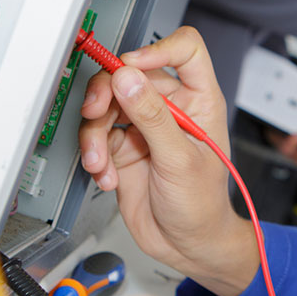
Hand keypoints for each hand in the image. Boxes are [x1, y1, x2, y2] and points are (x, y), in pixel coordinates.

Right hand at [79, 27, 257, 295]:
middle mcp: (170, 108)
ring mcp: (143, 127)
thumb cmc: (202, 206)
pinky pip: (96, 136)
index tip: (131, 66)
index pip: (184, 50)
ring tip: (100, 161)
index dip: (157, 50)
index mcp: (199, 101)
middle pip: (130, 74)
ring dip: (95, 134)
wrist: (185, 245)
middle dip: (107, 93)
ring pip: (106, 105)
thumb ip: (153, 117)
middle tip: (96, 112)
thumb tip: (128, 78)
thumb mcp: (179, 160)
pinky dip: (94, 155)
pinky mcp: (121, 148)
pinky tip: (106, 176)